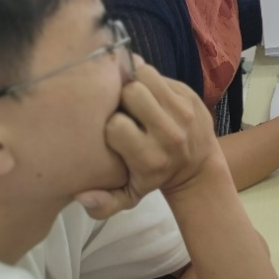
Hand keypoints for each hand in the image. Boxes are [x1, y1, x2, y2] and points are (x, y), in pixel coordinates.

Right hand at [75, 62, 225, 218]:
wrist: (198, 168)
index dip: (108, 123)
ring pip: (146, 76)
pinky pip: (161, 75)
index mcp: (149, 158)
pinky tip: (147, 93)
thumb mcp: (129, 197)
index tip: (110, 128)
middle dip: (120, 96)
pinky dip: (150, 80)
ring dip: (134, 81)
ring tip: (131, 96)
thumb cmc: (154, 178)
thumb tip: (80, 196)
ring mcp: (183, 112)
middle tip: (120, 106)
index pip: (115, 126)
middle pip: (132, 93)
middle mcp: (169, 134)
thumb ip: (103, 203)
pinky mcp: (191, 96)